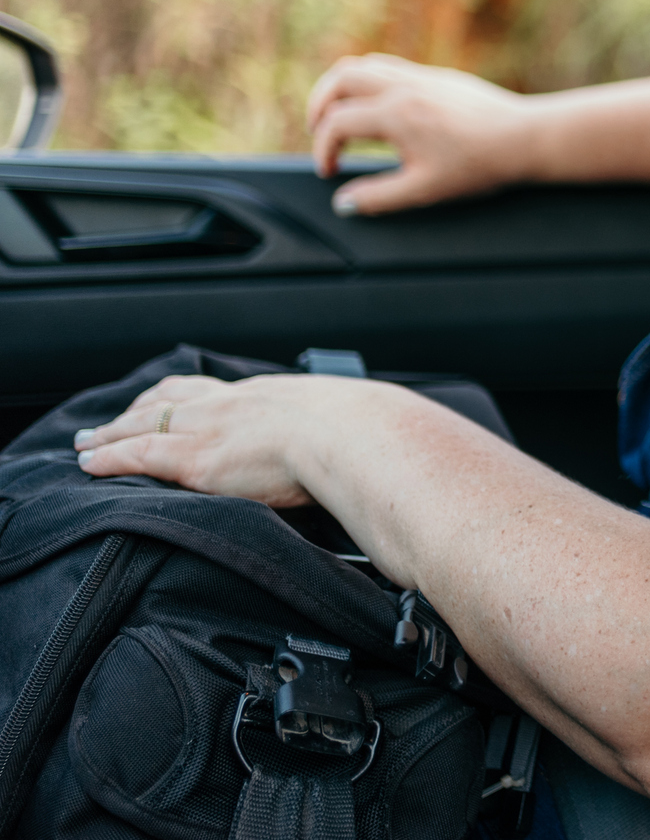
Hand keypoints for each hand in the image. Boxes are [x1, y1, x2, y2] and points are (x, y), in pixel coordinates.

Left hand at [72, 372, 390, 506]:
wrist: (352, 436)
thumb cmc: (357, 435)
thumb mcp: (339, 423)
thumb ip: (326, 434)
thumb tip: (343, 446)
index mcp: (264, 396)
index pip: (209, 391)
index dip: (178, 397)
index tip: (162, 401)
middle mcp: (229, 404)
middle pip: (168, 400)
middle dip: (134, 410)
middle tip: (108, 421)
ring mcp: (210, 428)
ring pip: (143, 423)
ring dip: (109, 433)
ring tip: (87, 442)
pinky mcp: (196, 459)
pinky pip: (137, 455)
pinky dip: (107, 457)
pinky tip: (88, 463)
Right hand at [307, 54, 535, 214]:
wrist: (525, 137)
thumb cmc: (479, 164)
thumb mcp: (425, 189)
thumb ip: (379, 198)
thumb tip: (344, 203)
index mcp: (395, 114)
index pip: (337, 124)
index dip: (323, 150)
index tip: (330, 172)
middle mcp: (403, 87)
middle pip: (340, 78)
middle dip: (319, 104)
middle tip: (318, 131)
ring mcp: (422, 76)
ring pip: (365, 65)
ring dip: (342, 87)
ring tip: (340, 113)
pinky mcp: (439, 76)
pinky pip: (390, 66)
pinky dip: (370, 80)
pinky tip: (378, 105)